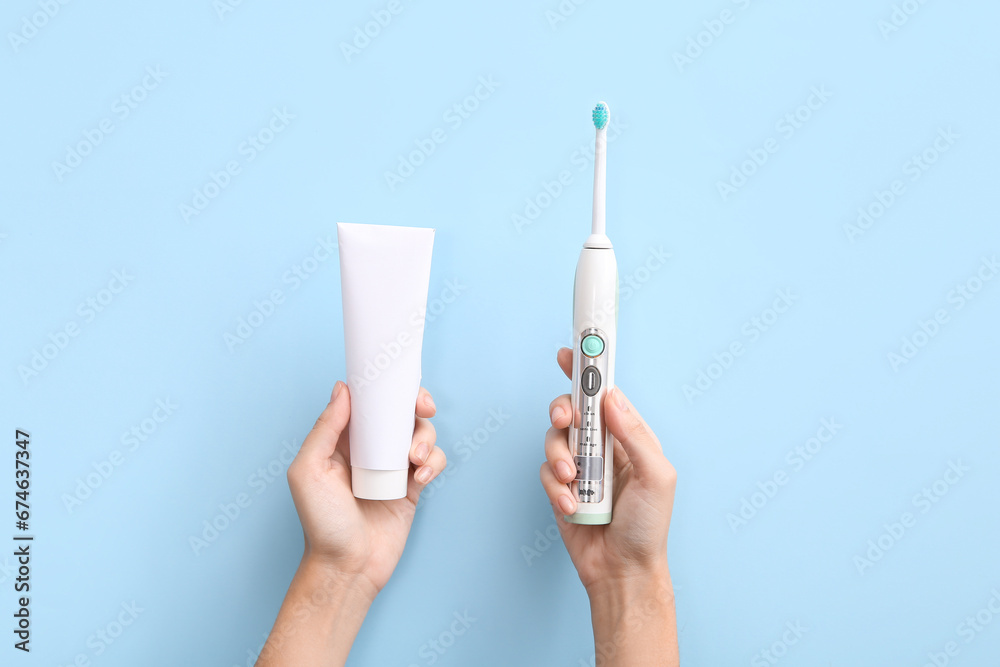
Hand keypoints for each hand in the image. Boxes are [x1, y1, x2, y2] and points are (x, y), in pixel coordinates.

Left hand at [286, 381, 446, 595]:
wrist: (347, 567)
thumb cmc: (322, 523)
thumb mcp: (308, 471)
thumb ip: (324, 429)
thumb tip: (343, 389)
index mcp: (343, 439)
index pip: (368, 401)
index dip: (386, 386)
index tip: (399, 383)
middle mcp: (370, 448)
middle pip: (401, 411)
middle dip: (418, 403)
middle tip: (425, 408)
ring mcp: (394, 466)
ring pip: (421, 433)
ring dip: (426, 437)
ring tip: (415, 459)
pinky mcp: (413, 486)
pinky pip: (433, 461)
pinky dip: (435, 461)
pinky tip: (422, 476)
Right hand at [540, 348, 676, 590]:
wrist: (623, 570)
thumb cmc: (648, 526)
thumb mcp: (656, 475)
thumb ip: (634, 434)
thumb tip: (611, 398)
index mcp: (628, 436)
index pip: (605, 394)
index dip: (587, 371)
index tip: (571, 351)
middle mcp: (601, 446)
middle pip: (571, 410)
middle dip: (563, 410)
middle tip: (566, 419)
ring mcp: (579, 467)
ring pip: (553, 440)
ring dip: (560, 458)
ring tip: (575, 481)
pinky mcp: (561, 489)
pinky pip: (546, 474)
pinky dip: (557, 489)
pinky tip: (574, 508)